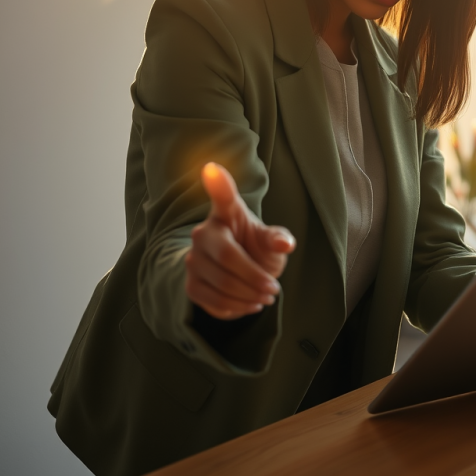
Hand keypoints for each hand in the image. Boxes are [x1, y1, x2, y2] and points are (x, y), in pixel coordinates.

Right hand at [185, 162, 295, 319]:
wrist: (238, 273)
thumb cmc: (254, 247)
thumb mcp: (270, 240)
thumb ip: (277, 238)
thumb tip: (285, 243)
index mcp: (225, 215)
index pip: (222, 197)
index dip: (218, 183)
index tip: (212, 168)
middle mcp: (203, 234)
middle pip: (227, 258)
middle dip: (255, 277)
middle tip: (274, 288)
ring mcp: (193, 260)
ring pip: (220, 284)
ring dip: (248, 296)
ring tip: (266, 297)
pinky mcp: (190, 284)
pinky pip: (212, 302)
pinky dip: (236, 308)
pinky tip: (249, 303)